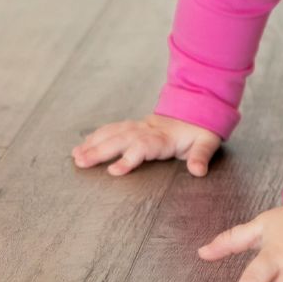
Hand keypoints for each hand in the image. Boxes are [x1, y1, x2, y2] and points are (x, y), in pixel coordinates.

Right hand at [71, 113, 221, 176]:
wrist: (198, 110)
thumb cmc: (200, 131)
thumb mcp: (207, 142)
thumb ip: (201, 155)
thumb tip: (198, 171)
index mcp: (164, 137)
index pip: (143, 147)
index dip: (129, 158)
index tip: (114, 171)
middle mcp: (148, 131)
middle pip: (121, 139)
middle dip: (101, 151)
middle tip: (81, 162)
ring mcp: (139, 127)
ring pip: (113, 133)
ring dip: (93, 143)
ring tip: (75, 156)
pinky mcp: (134, 127)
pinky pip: (113, 130)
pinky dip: (96, 137)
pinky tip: (81, 146)